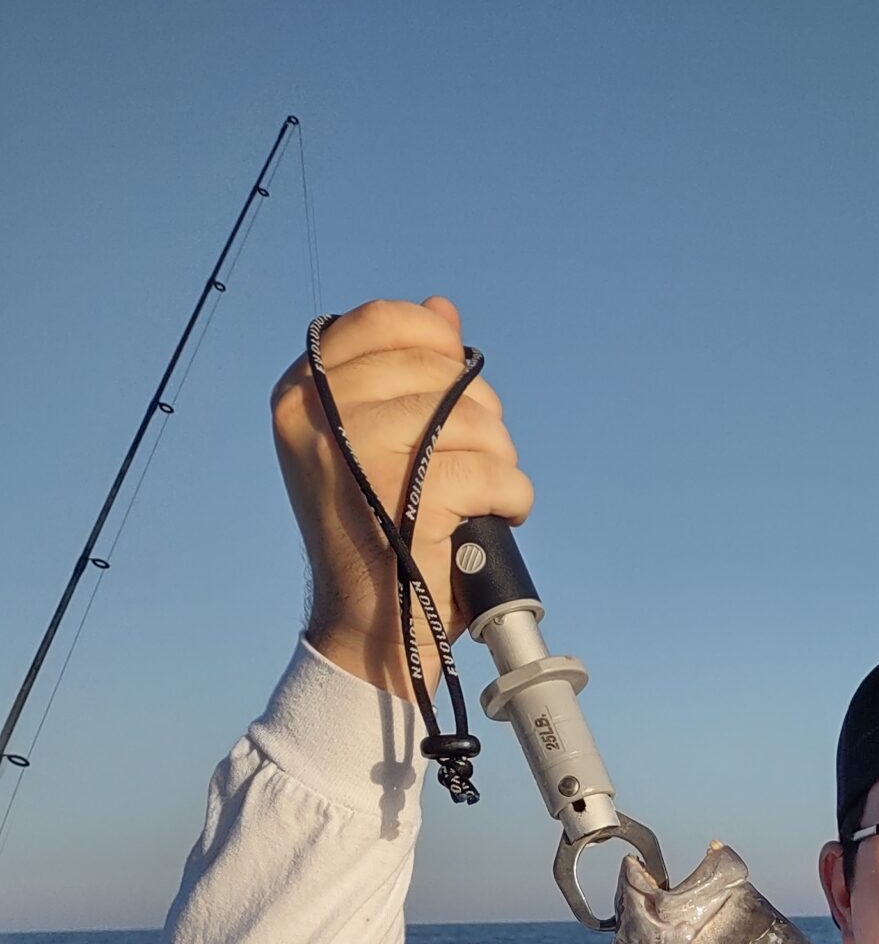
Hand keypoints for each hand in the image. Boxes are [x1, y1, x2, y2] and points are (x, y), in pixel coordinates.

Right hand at [270, 296, 532, 696]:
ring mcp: (358, 454)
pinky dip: (511, 496)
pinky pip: (493, 469)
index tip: (455, 389)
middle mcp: (319, 416)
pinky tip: (495, 518)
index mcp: (301, 394)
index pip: (383, 322)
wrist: (367, 632)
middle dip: (479, 416)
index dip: (437, 344)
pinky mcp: (408, 497)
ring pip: (473, 420)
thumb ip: (404, 374)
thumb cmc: (379, 535)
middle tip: (475, 461)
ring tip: (480, 497)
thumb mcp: (375, 443)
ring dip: (498, 460)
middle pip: (439, 371)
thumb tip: (442, 311)